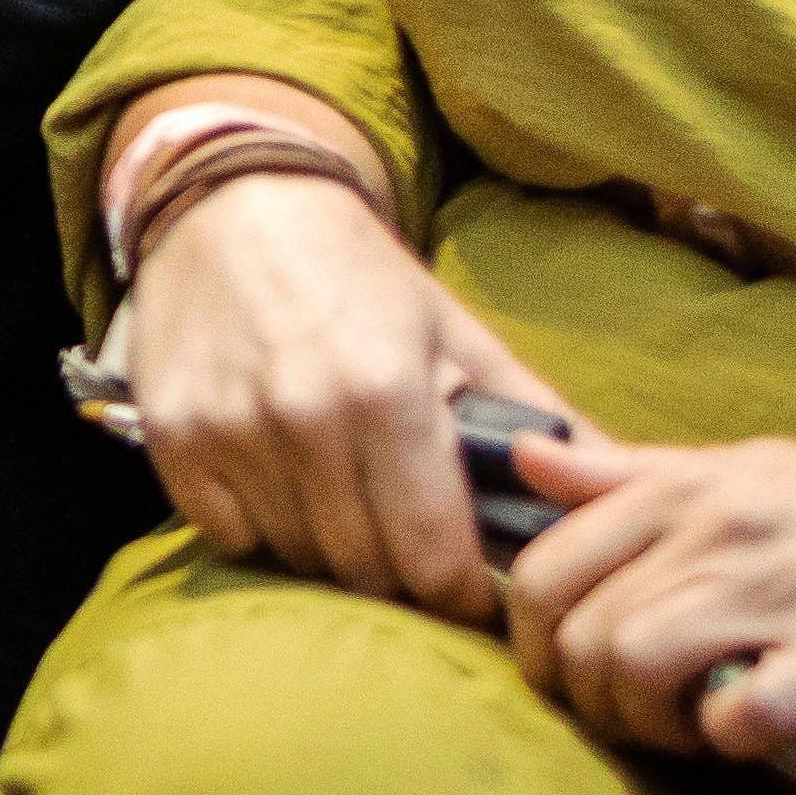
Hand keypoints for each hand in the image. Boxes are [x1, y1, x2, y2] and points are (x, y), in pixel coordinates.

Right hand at [114, 153, 574, 626]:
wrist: (234, 205)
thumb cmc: (360, 277)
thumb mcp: (457, 333)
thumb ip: (536, 417)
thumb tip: (620, 487)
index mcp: (389, 394)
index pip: (432, 560)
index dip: (459, 589)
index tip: (467, 585)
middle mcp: (305, 418)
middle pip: (366, 571)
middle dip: (399, 571)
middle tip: (408, 540)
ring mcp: (232, 430)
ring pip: (299, 556)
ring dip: (330, 546)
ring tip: (346, 498)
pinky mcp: (175, 438)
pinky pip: (232, 536)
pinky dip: (261, 525)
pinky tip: (282, 478)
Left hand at [499, 431, 795, 754]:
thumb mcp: (751, 470)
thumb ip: (633, 474)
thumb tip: (525, 455)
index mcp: (694, 484)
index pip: (548, 559)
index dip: (534, 634)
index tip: (567, 669)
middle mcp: (725, 526)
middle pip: (581, 625)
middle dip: (583, 694)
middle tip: (628, 718)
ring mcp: (785, 586)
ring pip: (637, 663)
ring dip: (645, 724)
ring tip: (683, 733)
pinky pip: (739, 714)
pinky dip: (728, 742)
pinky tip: (750, 736)